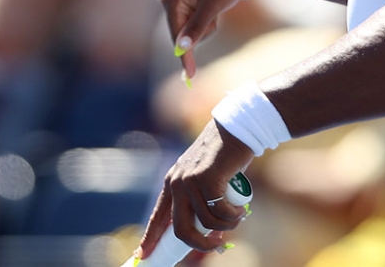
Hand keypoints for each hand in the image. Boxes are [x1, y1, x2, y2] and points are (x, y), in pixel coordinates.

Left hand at [136, 122, 252, 257]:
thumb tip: (209, 230)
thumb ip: (201, 200)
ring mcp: (191, 180)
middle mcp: (177, 182)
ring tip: (238, 217)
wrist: (235, 130)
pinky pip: (220, 212)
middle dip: (200, 244)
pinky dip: (233, 216)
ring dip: (226, 226)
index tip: (143, 256)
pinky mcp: (207, 178)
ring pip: (207, 223)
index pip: (157, 217)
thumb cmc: (223, 157)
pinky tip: (241, 210)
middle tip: (216, 244)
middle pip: (181, 229)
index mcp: (172, 182)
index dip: (150, 238)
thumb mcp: (205, 178)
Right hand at [160, 0, 245, 79]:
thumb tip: (181, 48)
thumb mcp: (213, 5)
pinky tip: (216, 7)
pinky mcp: (190, 6)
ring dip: (207, 27)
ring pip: (192, 32)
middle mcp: (172, 1)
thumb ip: (197, 26)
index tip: (189, 75)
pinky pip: (198, 26)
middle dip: (202, 32)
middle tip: (215, 17)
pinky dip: (209, 22)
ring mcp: (180, 4)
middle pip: (183, 35)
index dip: (184, 55)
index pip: (176, 35)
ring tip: (217, 7)